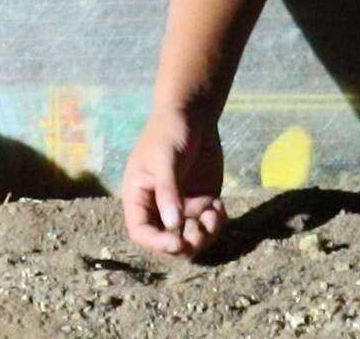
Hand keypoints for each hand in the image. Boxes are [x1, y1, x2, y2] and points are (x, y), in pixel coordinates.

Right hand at [121, 106, 225, 256]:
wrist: (194, 115)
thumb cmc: (170, 131)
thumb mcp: (165, 158)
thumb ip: (168, 191)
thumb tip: (173, 226)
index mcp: (139, 197)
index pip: (141, 232)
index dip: (157, 243)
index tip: (177, 242)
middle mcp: (159, 207)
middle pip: (167, 243)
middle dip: (186, 243)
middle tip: (203, 227)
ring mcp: (182, 207)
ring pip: (191, 239)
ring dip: (205, 234)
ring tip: (215, 211)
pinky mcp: (201, 203)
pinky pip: (209, 227)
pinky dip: (216, 223)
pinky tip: (220, 205)